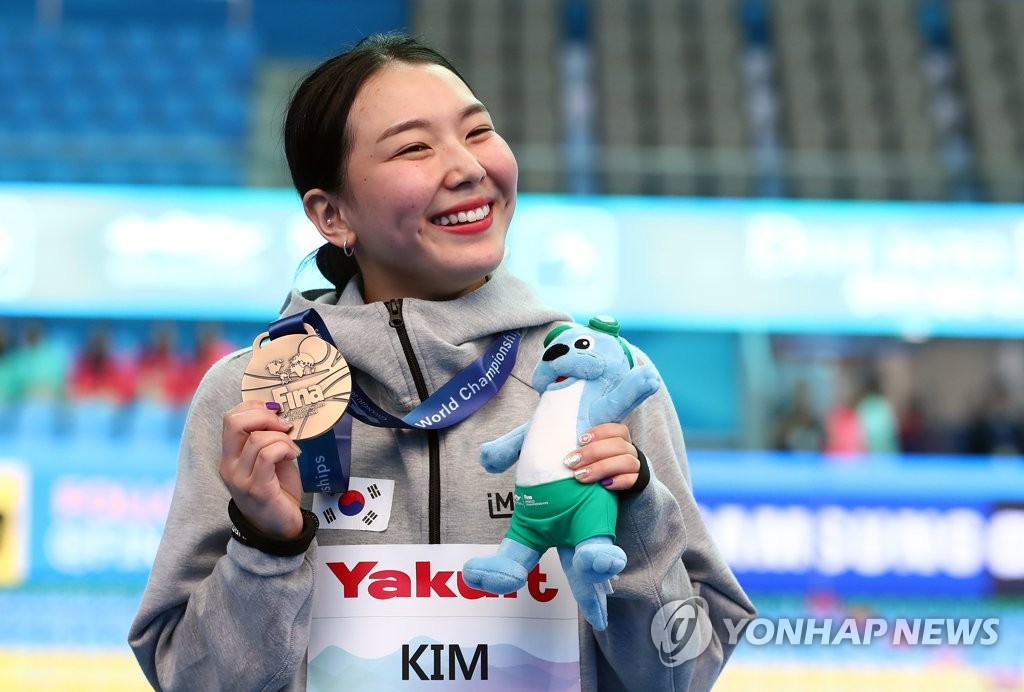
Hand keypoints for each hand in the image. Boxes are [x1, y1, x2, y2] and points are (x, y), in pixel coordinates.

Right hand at [220, 400, 303, 538]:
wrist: (280, 528)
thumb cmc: (277, 491)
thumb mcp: (270, 459)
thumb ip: (268, 438)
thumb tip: (280, 414)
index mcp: (230, 456)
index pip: (230, 418)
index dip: (254, 407)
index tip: (276, 413)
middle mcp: (229, 466)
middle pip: (233, 422)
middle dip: (264, 416)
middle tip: (284, 426)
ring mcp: (240, 478)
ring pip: (258, 438)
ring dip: (282, 437)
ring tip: (292, 449)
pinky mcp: (257, 489)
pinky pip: (268, 455)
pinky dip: (285, 449)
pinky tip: (293, 455)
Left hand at [563, 422, 640, 490]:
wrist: (618, 485)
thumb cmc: (596, 464)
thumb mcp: (591, 452)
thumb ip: (583, 446)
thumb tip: (562, 445)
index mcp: (620, 438)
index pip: (618, 429)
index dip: (600, 432)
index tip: (580, 440)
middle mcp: (630, 450)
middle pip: (618, 445)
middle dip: (593, 453)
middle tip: (572, 462)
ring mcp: (636, 466)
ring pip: (626, 462)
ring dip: (601, 468)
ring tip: (580, 476)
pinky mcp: (638, 482)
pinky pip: (632, 479)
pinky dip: (618, 481)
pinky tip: (603, 485)